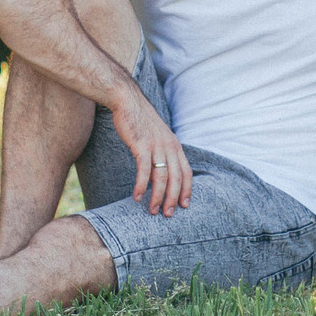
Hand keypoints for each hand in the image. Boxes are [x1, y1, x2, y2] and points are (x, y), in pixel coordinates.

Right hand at [114, 88, 192, 214]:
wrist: (128, 102)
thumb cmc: (141, 122)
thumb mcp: (158, 137)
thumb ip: (162, 153)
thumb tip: (162, 171)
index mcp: (175, 146)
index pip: (187, 172)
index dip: (187, 190)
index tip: (185, 205)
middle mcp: (169, 147)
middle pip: (176, 178)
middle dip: (173, 199)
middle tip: (168, 214)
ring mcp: (156, 146)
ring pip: (162, 177)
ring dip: (158, 197)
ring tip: (152, 210)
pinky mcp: (141, 145)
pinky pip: (144, 170)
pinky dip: (142, 185)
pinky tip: (137, 196)